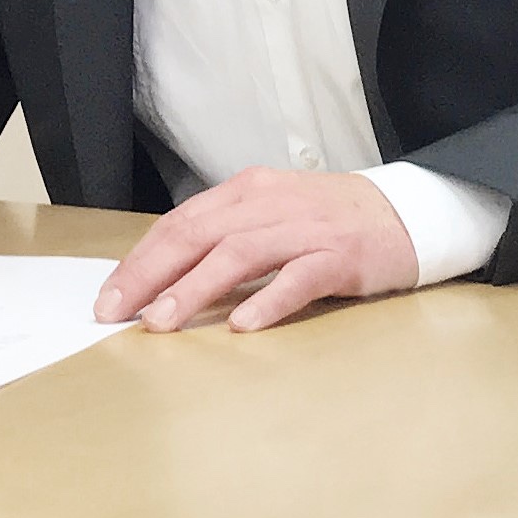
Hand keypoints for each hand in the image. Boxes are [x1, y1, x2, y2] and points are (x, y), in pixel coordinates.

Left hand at [95, 167, 417, 332]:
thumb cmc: (330, 222)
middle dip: (150, 274)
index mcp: (245, 192)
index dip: (139, 259)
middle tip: (117, 311)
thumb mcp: (271, 217)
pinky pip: (299, 278)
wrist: (408, 212)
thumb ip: (226, 238)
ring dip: (194, 289)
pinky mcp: (340, 257)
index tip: (109, 295)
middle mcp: (268, 204)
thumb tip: (168, 279)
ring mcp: (305, 229)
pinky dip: (269, 300)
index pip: (179, 224)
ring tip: (162, 320)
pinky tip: (243, 325)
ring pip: (238, 255)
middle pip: (197, 235)